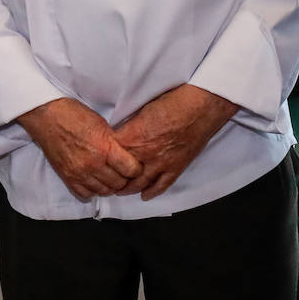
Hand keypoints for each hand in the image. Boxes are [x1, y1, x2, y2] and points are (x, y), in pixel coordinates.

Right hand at [16, 98, 141, 199]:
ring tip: (107, 176)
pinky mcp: (67, 177)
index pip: (132, 170)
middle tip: (121, 171)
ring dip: (109, 185)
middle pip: (119, 183)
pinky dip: (92, 190)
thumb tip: (126, 154)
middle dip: (124, 178)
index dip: (136, 168)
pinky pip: (85, 194)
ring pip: (104, 191)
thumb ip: (114, 142)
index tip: (133, 165)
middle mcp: (93, 164)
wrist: (45, 115)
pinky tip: (93, 180)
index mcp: (105, 148)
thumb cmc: (72, 114)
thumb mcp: (101, 123)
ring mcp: (79, 172)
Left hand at [112, 84, 238, 200]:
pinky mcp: (176, 168)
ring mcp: (162, 164)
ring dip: (128, 188)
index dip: (103, 155)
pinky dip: (152, 192)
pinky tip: (144, 196)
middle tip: (104, 180)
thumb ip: (129, 127)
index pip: (111, 152)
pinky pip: (162, 185)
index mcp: (134, 137)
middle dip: (112, 177)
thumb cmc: (172, 103)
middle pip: (122, 172)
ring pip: (140, 183)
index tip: (97, 158)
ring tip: (119, 191)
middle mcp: (146, 153)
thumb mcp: (142, 111)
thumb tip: (119, 134)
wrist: (200, 108)